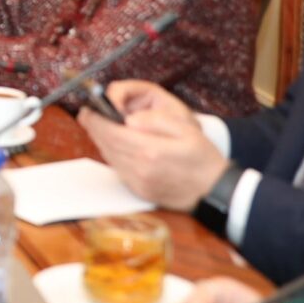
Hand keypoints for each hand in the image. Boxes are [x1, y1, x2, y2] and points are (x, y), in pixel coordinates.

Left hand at [80, 82, 222, 211]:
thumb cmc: (203, 158)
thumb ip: (156, 121)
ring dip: (102, 142)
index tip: (88, 109)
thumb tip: (129, 118)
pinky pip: (118, 170)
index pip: (112, 132)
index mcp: (150, 151)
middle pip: (106, 145)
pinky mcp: (139, 191)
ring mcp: (138, 182)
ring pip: (110, 158)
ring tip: (100, 127)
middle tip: (89, 115)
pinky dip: (112, 156)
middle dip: (95, 128)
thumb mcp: (187, 129)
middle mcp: (140, 169)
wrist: (215, 192)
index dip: (96, 120)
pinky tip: (116, 146)